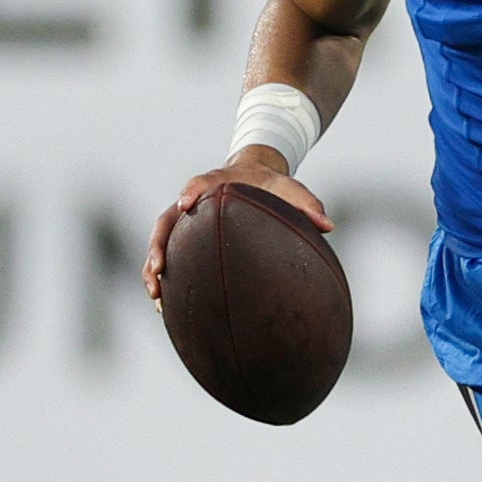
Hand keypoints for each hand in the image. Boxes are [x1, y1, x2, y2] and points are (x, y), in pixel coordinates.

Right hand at [142, 151, 332, 312]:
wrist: (254, 175)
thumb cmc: (272, 186)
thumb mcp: (291, 190)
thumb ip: (307, 204)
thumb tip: (328, 226)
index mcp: (217, 183)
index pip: (198, 183)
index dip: (189, 192)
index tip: (184, 203)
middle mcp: (193, 201)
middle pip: (166, 220)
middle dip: (158, 245)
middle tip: (158, 269)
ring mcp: (185, 220)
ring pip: (161, 241)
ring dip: (153, 267)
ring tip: (156, 296)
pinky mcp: (185, 237)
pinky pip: (168, 255)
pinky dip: (163, 277)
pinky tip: (164, 305)